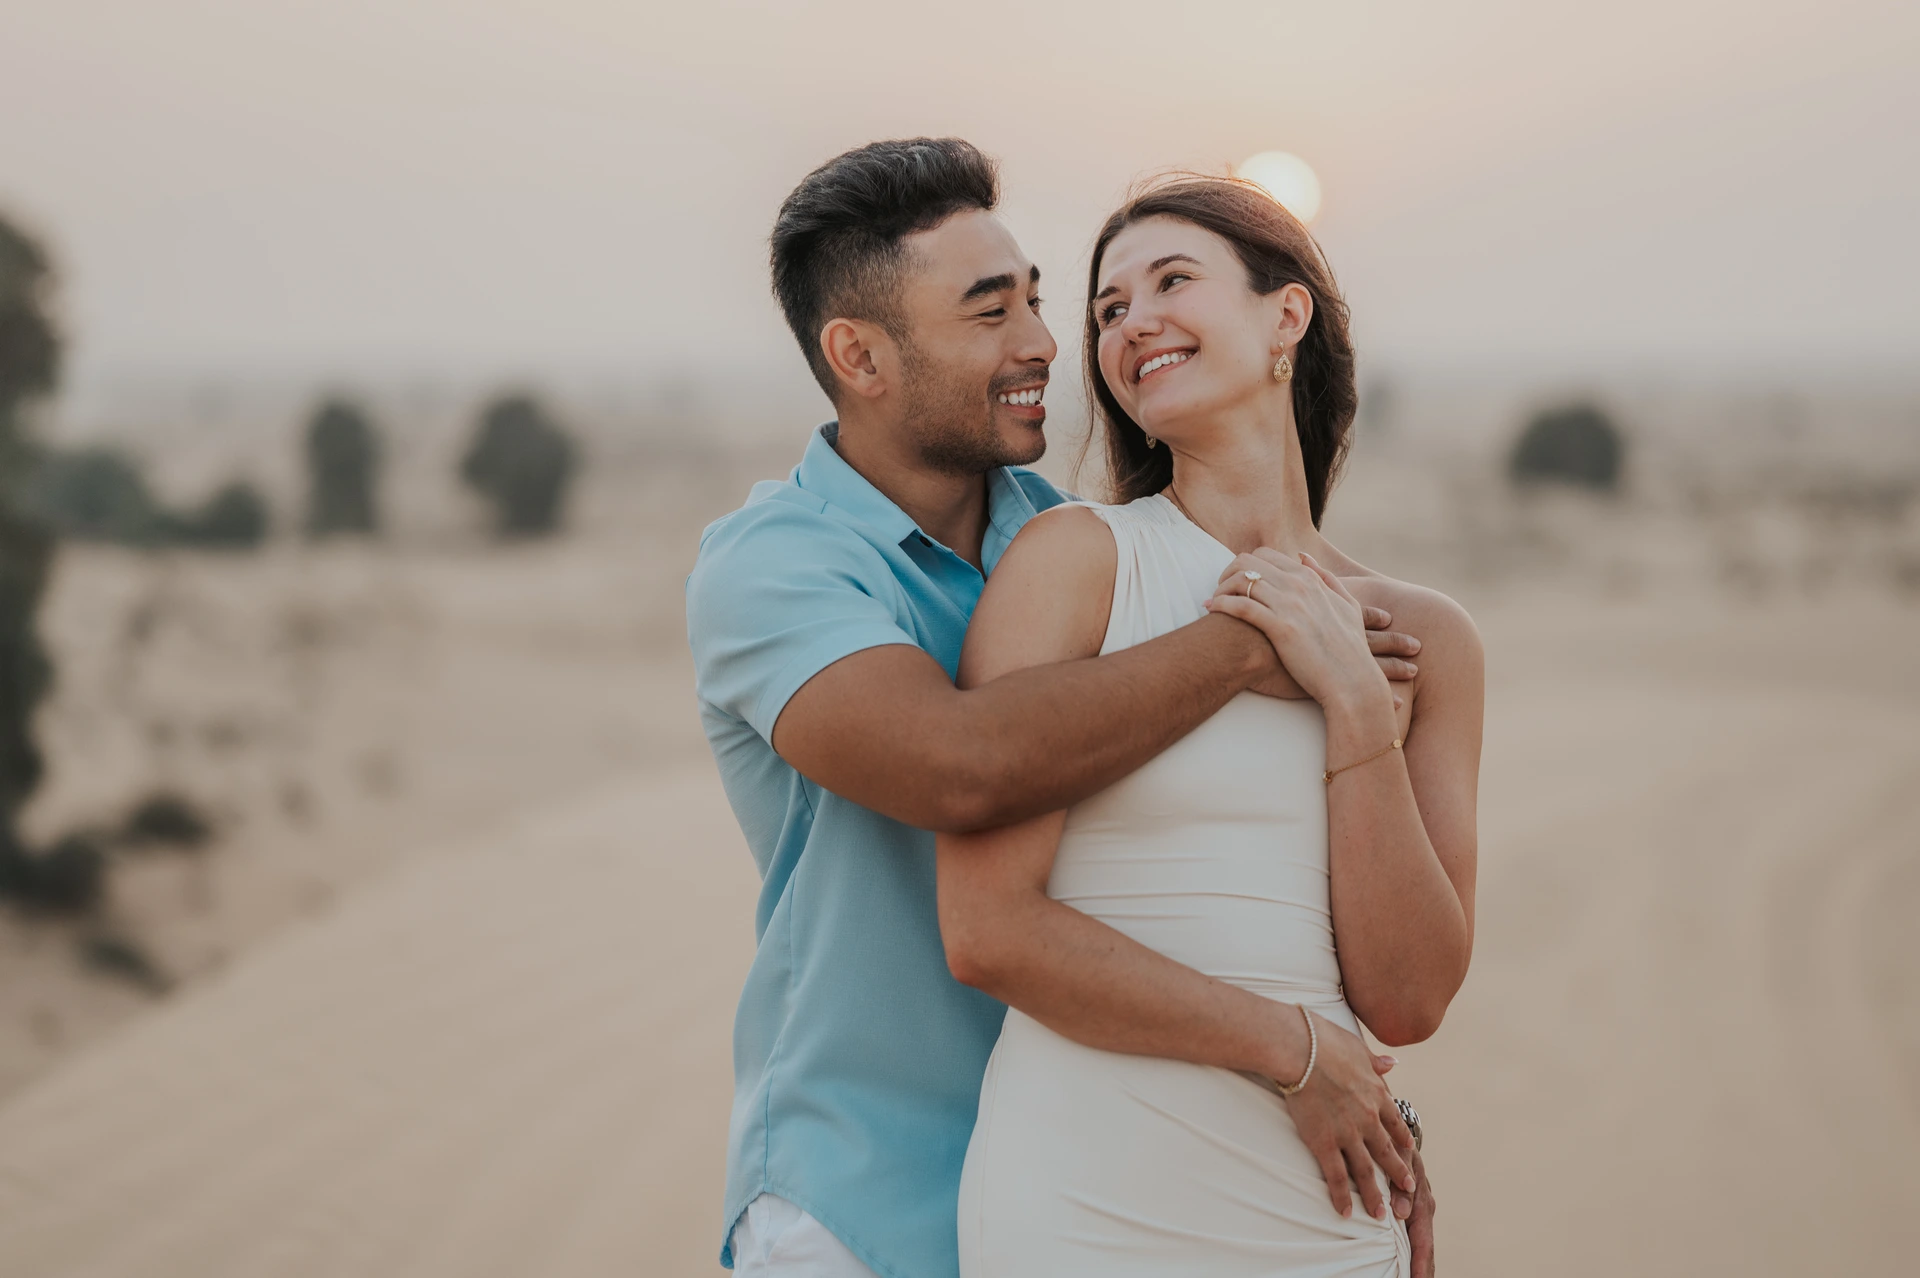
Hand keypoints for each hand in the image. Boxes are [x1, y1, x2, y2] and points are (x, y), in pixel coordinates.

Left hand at [1209, 550, 1394, 710]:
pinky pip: (1241, 606)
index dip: (1244, 565)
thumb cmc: (1349, 649)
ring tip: (1212, 603)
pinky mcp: (1280, 628)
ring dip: (1220, 589)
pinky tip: (1212, 610)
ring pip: (1241, 580)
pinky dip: (1222, 604)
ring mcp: (1290, 606)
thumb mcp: (1347, 605)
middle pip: (1247, 562)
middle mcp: (1299, 586)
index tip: (1235, 582)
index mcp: (1311, 579)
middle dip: (1227, 573)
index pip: (1265, 555)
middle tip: (1219, 591)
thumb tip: (1302, 557)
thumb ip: (1326, 578)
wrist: (1352, 681)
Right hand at [1276, 1010, 1416, 1221]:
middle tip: (1408, 1189)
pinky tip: (1345, 1212)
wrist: (1300, 1049)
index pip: (1395, 1122)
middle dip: (1398, 1173)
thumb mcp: (1357, 1047)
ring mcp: (1348, 1133)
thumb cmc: (1324, 1040)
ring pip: (1366, 1170)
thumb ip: (1375, 1061)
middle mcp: (1368, 1117)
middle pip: (1387, 1151)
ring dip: (1374, 1194)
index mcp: (1376, 1093)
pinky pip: (1336, 1176)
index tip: (1409, 1150)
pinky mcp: (1325, 1142)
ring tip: (1381, 1215)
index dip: (1402, 1138)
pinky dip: (1342, 1196)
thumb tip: (1393, 1064)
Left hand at [1395, 1145, 1434, 1276]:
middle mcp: (1423, 1208)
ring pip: (1422, 1243)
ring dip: (1421, 1264)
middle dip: (1424, 1270)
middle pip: (1426, 1248)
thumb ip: (1400, 1183)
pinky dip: (1414, 1252)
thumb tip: (1401, 1214)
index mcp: (1421, 1200)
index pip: (1423, 1240)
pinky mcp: (1411, 1207)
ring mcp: (1419, 1209)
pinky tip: (1410, 1266)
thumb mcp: (1398, 1157)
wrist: (1396, 1130)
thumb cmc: (1395, 1143)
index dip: (1420, 1263)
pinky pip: (1414, 1234)